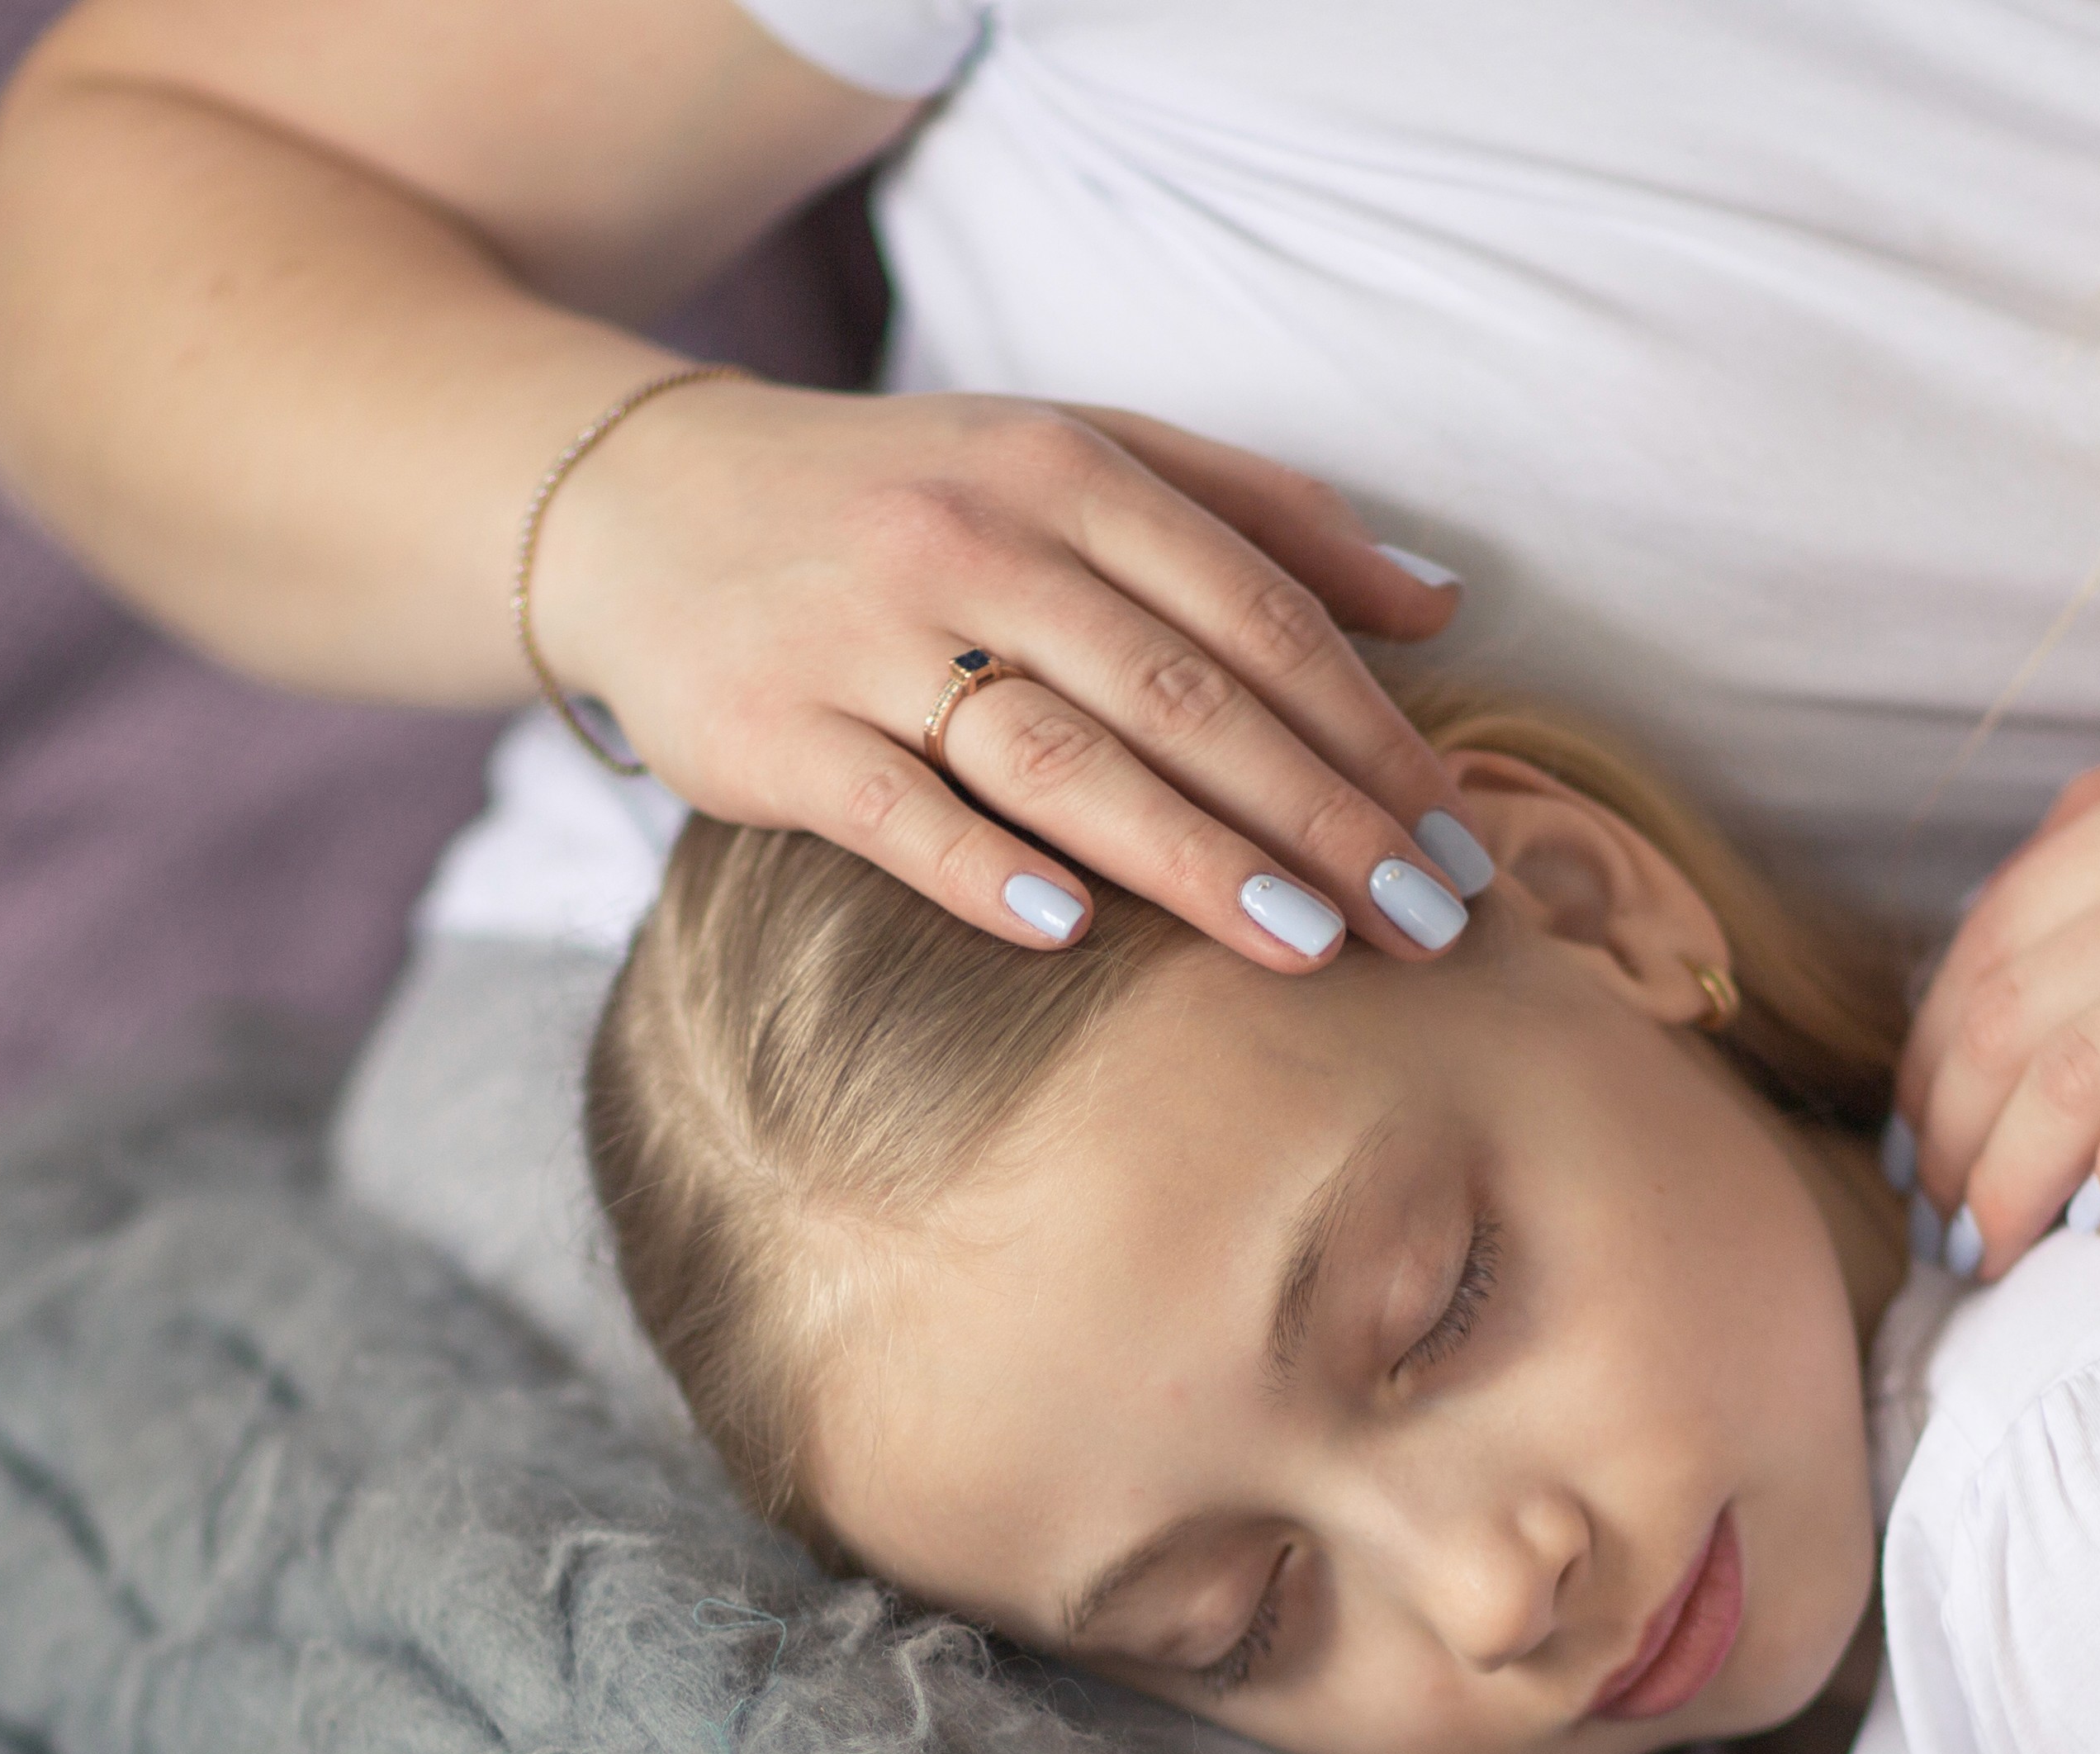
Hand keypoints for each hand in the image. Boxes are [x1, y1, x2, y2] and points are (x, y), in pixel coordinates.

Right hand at [523, 375, 1489, 967]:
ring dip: (1193, 857)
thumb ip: (1259, 519)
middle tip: (1429, 925)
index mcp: (1067, 470)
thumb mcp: (1073, 458)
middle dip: (1320, 816)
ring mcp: (863, 634)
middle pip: (1181, 692)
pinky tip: (1069, 932)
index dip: (1371, 730)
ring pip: (1058, 755)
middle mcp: (973, 540)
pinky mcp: (765, 727)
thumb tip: (1441, 606)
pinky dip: (980, 869)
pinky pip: (891, 810)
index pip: (1256, 609)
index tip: (1458, 839)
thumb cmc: (903, 502)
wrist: (641, 504)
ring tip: (1309, 949)